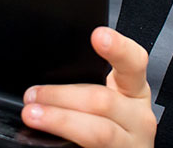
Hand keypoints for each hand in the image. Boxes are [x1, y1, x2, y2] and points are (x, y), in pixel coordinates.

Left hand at [21, 28, 155, 147]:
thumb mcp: (107, 98)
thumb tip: (48, 74)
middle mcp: (139, 117)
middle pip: (103, 99)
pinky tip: (50, 142)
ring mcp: (130, 144)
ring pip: (97, 131)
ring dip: (60, 120)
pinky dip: (65, 143)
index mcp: (135, 90)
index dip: (118, 47)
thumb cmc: (109, 124)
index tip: (98, 35)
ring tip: (33, 114)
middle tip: (33, 94)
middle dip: (62, 95)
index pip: (133, 62)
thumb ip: (89, 83)